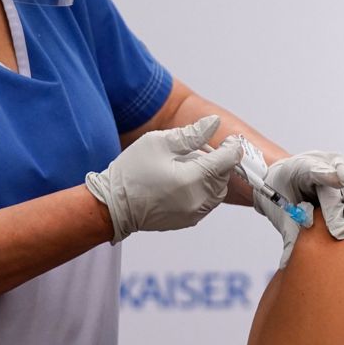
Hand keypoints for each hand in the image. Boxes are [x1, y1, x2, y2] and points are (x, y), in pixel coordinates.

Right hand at [85, 115, 241, 242]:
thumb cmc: (131, 172)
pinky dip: (203, 190)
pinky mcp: (188, 221)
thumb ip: (192, 134)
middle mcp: (197, 200)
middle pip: (224, 177)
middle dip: (219, 162)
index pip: (227, 161)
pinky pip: (206, 202)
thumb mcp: (159, 143)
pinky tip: (184, 181)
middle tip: (199, 151)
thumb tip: (214, 123)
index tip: (229, 139)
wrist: (112, 205)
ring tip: (188, 166)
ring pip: (217, 191)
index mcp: (192, 180)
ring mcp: (194, 214)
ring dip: (211, 177)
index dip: (232, 147)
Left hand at [255, 151, 343, 266]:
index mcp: (299, 171)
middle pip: (332, 185)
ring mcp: (336, 162)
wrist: (282, 176)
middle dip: (338, 208)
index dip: (324, 175)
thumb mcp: (280, 212)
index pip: (312, 171)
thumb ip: (288, 234)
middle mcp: (320, 163)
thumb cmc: (283, 194)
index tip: (334, 185)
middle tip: (342, 231)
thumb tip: (285, 263)